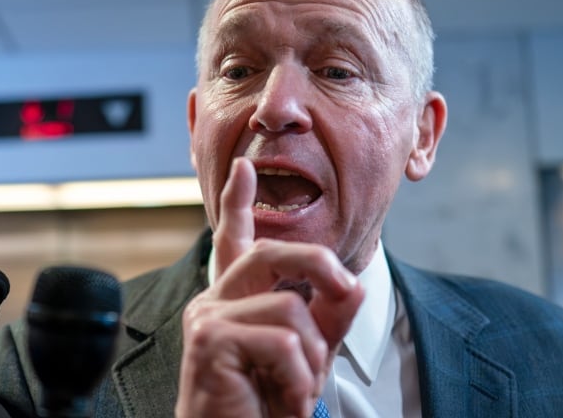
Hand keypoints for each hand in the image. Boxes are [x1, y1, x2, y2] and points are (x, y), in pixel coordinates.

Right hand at [176, 158, 364, 417]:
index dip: (238, 201)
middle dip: (319, 266)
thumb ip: (330, 318)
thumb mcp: (311, 357)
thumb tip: (354, 282)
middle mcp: (215, 301)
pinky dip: (299, 378)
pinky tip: (286, 402)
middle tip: (350, 289)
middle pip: (272, 253)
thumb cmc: (266, 406)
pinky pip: (282, 340)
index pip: (234, 240)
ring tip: (297, 390)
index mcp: (235, 300)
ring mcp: (208, 318)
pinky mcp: (209, 341)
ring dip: (312, 357)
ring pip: (290, 307)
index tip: (244, 167)